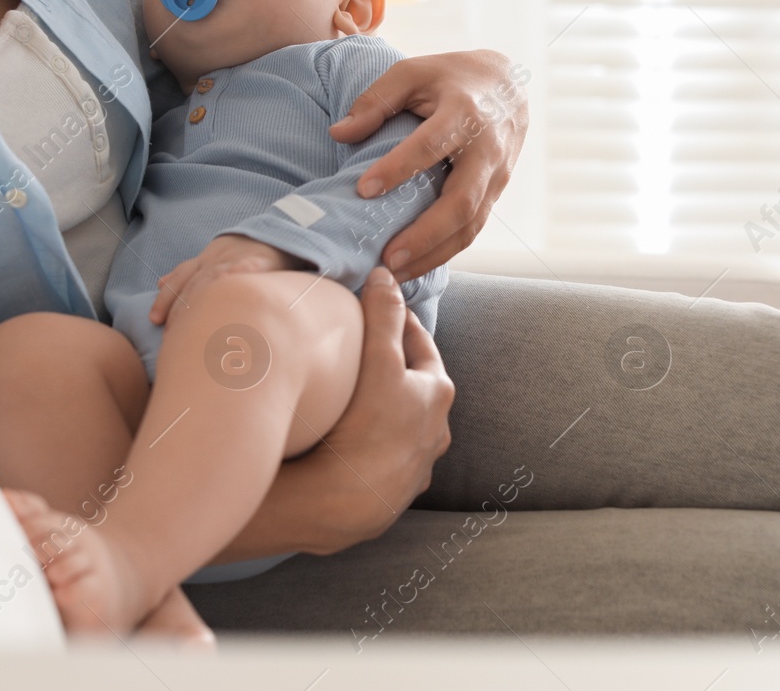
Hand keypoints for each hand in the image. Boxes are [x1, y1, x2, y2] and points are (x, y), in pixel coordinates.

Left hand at [148, 234, 299, 324]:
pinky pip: (239, 277)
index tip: (155, 320)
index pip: (180, 278)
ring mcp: (234, 260)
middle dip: (179, 311)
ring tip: (193, 331)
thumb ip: (189, 272)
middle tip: (171, 336)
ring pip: (210, 284)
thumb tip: (160, 283)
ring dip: (199, 307)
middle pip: (191, 285)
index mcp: (205, 259)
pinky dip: (228, 289)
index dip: (166, 299)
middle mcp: (215, 259)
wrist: (276, 230)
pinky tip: (225, 306)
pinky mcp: (254, 263)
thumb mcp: (213, 256)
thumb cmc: (244, 251)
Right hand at [211, 268, 454, 560]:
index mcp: (436, 396)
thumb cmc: (366, 428)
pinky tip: (344, 444)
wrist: (342, 504)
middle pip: (414, 388)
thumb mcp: (378, 361)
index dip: (399, 322)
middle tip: (364, 351)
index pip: (420, 346)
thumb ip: (383, 315)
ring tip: (352, 399)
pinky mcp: (391, 494)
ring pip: (400, 426)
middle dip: (393, 368)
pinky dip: (368, 446)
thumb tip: (386, 275)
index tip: (380, 308)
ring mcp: (414, 467)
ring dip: (383, 412)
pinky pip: (381, 459)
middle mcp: (434, 433)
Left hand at [330, 49, 527, 280]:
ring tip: (395, 273)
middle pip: (461, 201)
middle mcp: (487, 150)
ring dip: (434, 254)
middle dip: (424, 235)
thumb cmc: (450, 77)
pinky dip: (444, 252)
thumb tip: (339, 134)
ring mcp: (496, 176)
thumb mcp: (412, 72)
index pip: (431, 145)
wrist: (508, 84)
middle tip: (387, 258)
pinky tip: (414, 266)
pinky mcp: (495, 194)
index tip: (363, 190)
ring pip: (470, 225)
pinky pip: (472, 230)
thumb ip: (376, 101)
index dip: (397, 168)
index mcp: (464, 112)